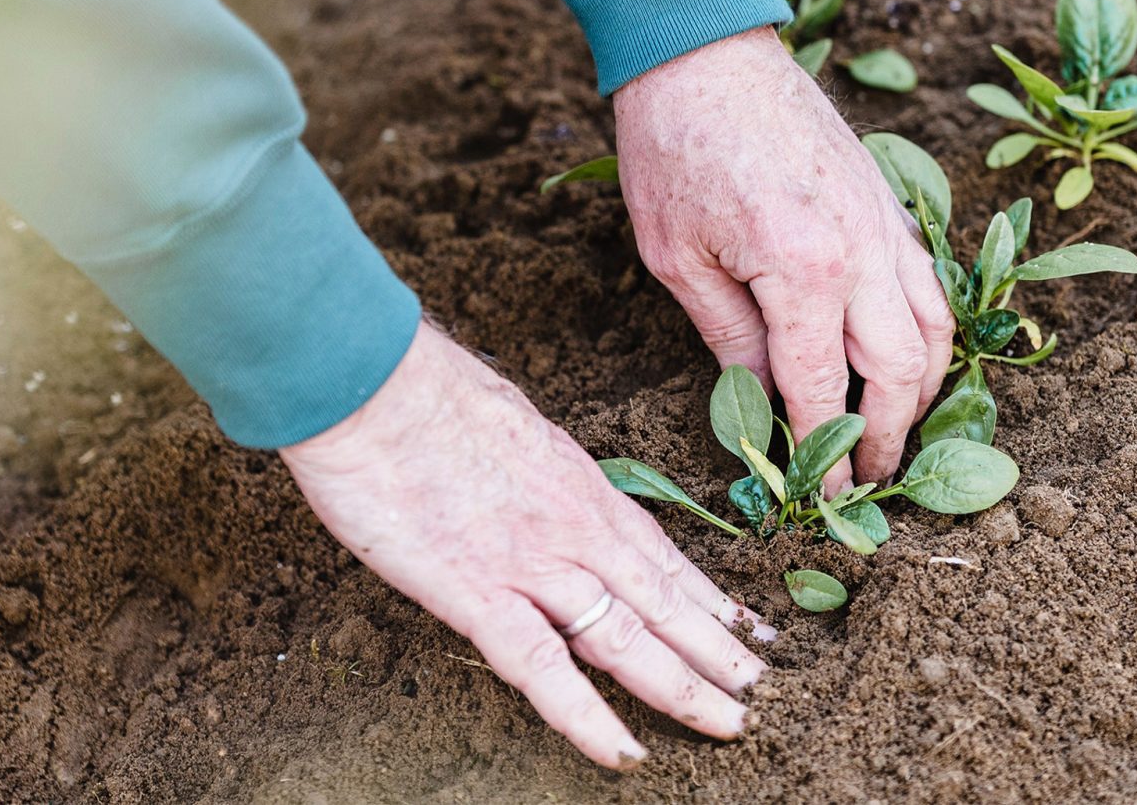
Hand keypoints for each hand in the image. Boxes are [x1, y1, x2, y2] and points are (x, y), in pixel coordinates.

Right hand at [280, 324, 773, 768]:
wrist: (370, 382)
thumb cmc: (426, 392)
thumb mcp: (511, 424)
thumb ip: (538, 470)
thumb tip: (543, 486)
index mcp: (580, 486)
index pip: (662, 556)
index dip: (709, 598)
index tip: (748, 628)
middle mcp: (574, 529)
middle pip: (663, 602)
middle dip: (719, 651)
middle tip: (766, 690)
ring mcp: (532, 564)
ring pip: (627, 639)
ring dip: (684, 686)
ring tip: (732, 724)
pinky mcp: (476, 593)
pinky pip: (543, 668)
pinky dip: (588, 716)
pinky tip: (626, 753)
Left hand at [613, 27, 953, 492]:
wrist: (706, 54)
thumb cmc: (674, 150)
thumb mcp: (678, 259)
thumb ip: (728, 337)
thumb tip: (757, 402)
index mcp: (802, 274)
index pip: (825, 388)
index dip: (826, 450)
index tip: (826, 500)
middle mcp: (862, 254)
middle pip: (901, 371)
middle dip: (888, 437)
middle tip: (870, 481)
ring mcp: (886, 225)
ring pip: (935, 328)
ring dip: (923, 390)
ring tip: (898, 431)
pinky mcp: (889, 203)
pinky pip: (929, 283)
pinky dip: (930, 332)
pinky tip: (908, 356)